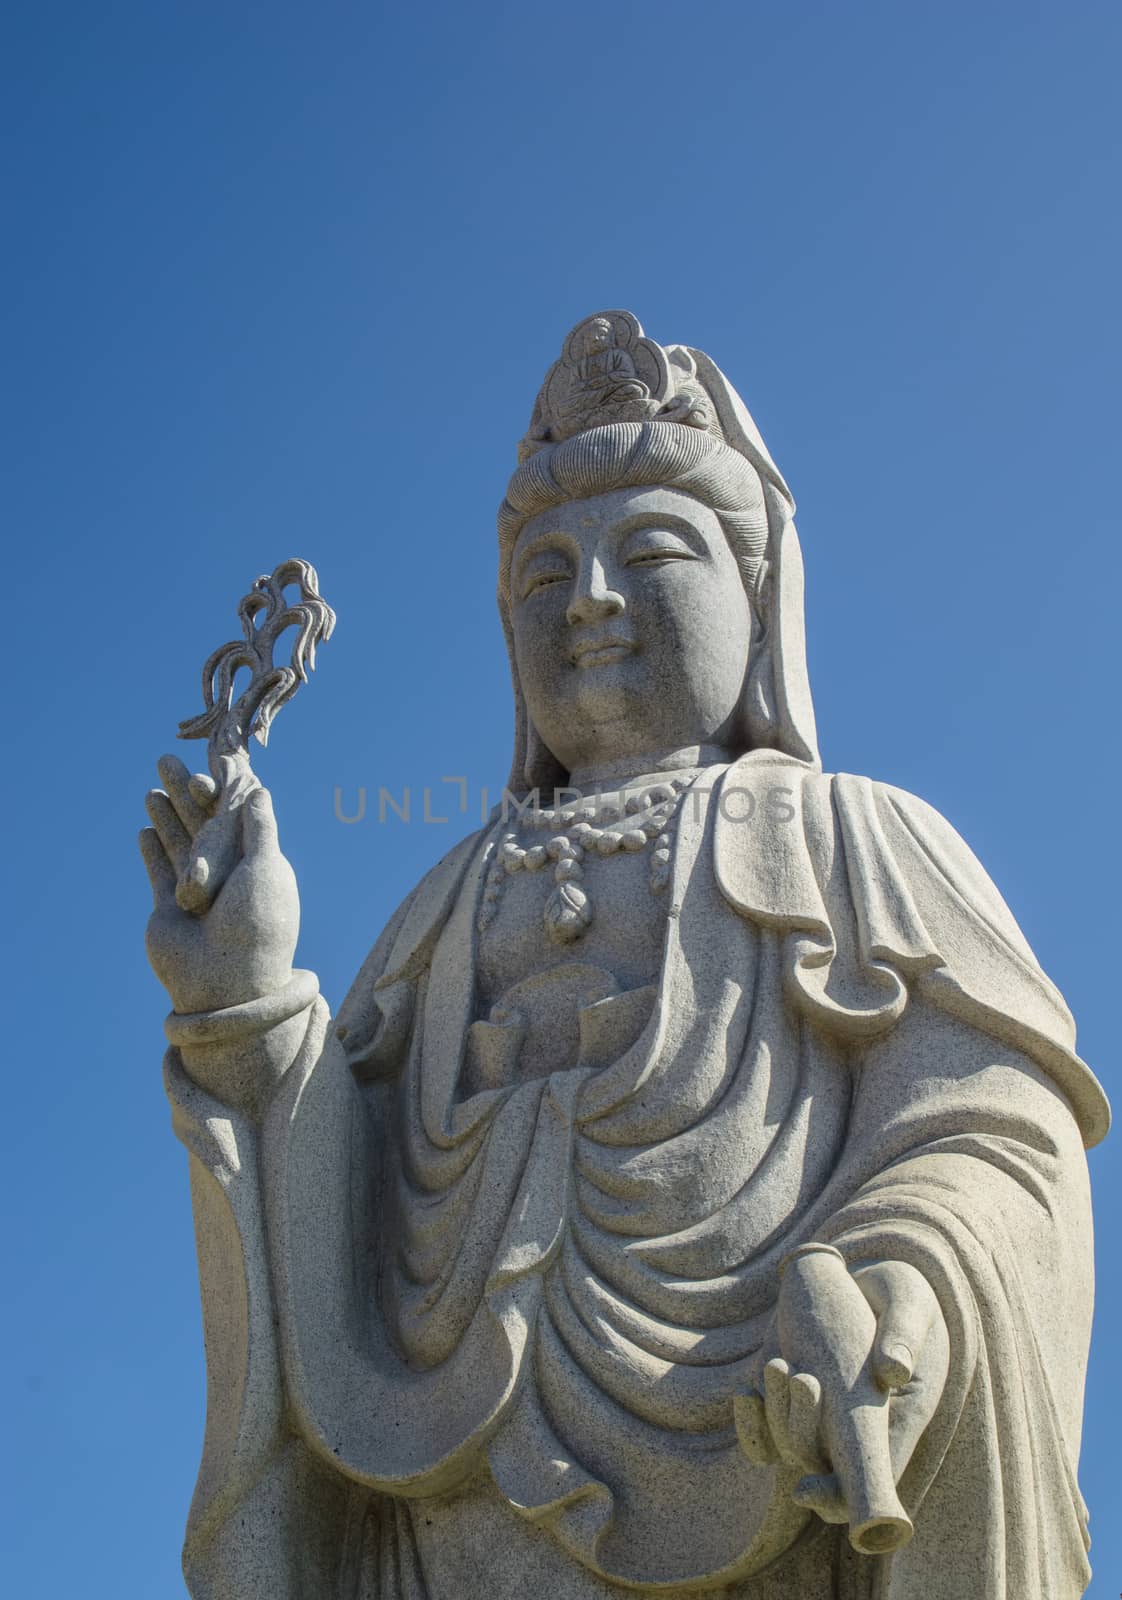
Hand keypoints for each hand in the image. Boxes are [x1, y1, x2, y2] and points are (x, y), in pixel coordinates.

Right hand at [140, 752, 298, 1014]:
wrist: (223, 980)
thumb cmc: (255, 923)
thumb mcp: (266, 868)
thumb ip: (259, 828)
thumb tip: (260, 790)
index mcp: (256, 864)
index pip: (235, 817)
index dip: (220, 790)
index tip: (205, 761)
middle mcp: (227, 876)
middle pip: (202, 823)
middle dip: (183, 791)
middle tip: (164, 759)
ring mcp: (197, 892)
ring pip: (178, 843)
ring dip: (165, 815)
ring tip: (150, 787)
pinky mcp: (170, 908)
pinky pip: (160, 871)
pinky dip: (153, 850)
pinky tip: (144, 828)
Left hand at [735, 1249, 949, 1555]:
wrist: (864, 1279)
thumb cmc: (896, 1292)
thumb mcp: (909, 1300)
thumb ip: (904, 1332)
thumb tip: (894, 1371)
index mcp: (901, 1416)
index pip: (875, 1478)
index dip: (841, 1496)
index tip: (807, 1490)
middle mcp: (861, 1430)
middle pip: (826, 1470)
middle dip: (801, 1439)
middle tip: (801, 1377)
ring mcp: (823, 1420)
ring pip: (791, 1452)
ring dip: (776, 1419)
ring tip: (780, 1362)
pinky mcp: (792, 1404)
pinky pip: (767, 1439)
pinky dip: (752, 1425)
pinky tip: (747, 1393)